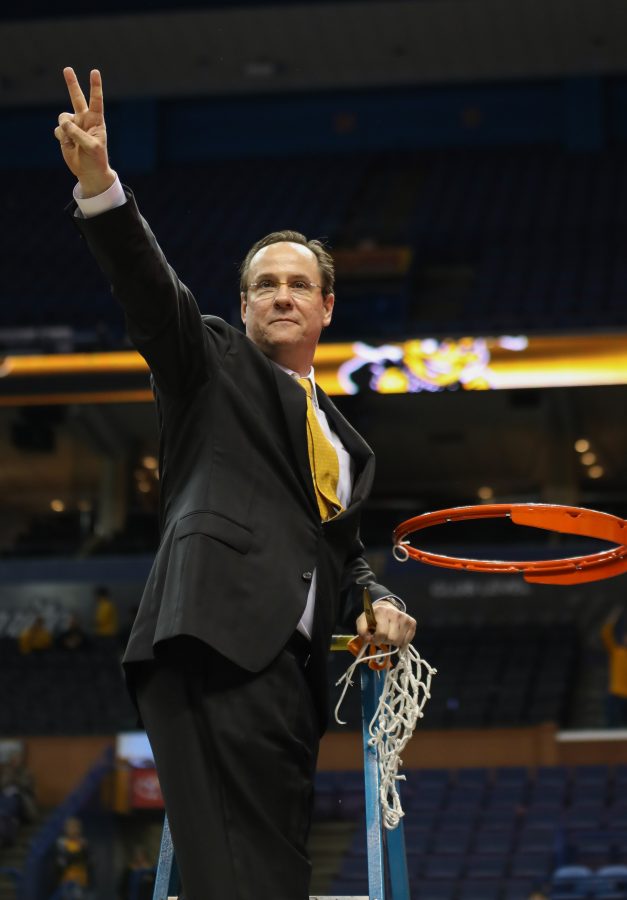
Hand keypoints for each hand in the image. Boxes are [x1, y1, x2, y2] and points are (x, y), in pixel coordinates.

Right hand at [54, 67, 115, 196]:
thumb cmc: (96, 159)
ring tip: (73, 142)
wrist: (89, 172)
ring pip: (63, 118)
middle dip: (72, 83)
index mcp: (96, 121)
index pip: (96, 101)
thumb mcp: (91, 146)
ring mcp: (73, 126)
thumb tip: (64, 123)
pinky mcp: (64, 134)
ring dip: (66, 130)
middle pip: (76, 98)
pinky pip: (58, 131)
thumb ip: (78, 133)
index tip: (94, 72)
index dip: (95, 86)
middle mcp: (84, 120)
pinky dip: (62, 139)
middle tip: (67, 69)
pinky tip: (69, 146)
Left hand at [356, 600, 415, 649]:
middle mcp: (395, 613)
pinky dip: (402, 641)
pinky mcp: (412, 622)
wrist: (385, 608)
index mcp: (381, 612)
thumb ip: (362, 631)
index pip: (382, 634)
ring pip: (400, 641)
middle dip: (386, 641)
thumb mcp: (362, 622)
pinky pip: (408, 640)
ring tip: (389, 635)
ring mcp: (405, 617)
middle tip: (382, 636)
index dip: (376, 640)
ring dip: (393, 642)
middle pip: (392, 639)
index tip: (374, 638)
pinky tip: (397, 635)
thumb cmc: (373, 618)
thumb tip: (369, 640)